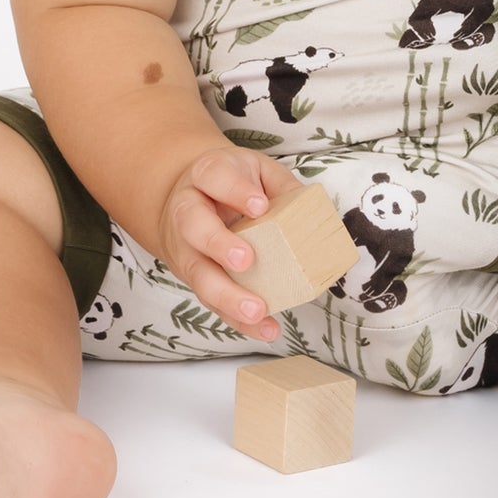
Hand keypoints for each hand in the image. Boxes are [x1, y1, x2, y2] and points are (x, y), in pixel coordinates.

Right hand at [156, 144, 312, 341]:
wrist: (186, 197)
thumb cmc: (230, 182)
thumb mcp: (255, 169)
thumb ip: (280, 184)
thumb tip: (312, 208)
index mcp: (205, 175)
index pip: (214, 177)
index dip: (235, 191)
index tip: (259, 206)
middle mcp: (187, 210)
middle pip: (194, 227)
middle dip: (219, 245)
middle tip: (246, 260)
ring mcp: (186, 248)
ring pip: (198, 273)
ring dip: (226, 295)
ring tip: (256, 310)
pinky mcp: (194, 278)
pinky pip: (211, 301)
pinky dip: (236, 318)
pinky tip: (263, 327)